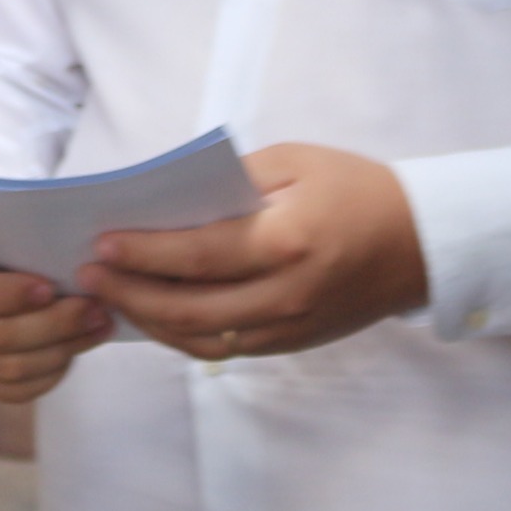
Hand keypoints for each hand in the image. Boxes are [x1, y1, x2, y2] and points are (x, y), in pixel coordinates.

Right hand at [0, 208, 111, 403]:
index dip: (6, 295)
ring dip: (60, 351)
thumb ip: (19, 226)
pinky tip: (74, 351)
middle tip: (95, 308)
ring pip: (4, 369)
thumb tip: (76, 255)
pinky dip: (47, 375)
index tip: (49, 286)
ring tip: (97, 326)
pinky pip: (8, 390)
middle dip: (52, 326)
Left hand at [83, 144, 428, 361]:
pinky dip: (183, 334)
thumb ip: (231, 182)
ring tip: (112, 298)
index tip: (100, 243)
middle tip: (89, 276)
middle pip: (188, 308)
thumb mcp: (294, 163)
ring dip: (150, 322)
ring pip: (201, 339)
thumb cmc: (355, 188)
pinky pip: (225, 346)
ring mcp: (290, 327)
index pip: (197, 255)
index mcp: (286, 242)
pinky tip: (155, 313)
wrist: (421, 243)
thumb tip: (169, 202)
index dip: (143, 253)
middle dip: (130, 294)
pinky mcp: (292, 343)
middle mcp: (286, 295)